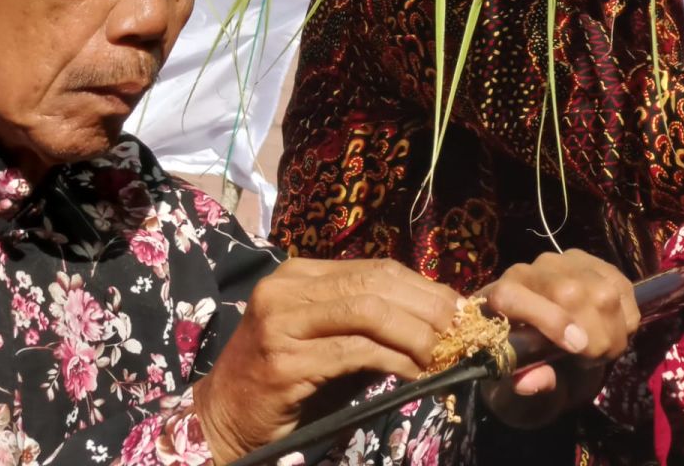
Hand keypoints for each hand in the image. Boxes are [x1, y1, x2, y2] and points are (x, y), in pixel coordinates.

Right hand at [193, 258, 461, 463]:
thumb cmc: (282, 379)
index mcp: (296, 274)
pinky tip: (413, 373)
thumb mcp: (324, 339)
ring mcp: (280, 323)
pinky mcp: (284, 360)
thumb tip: (436, 322)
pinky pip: (354, 352)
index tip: (458, 309)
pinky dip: (393, 361)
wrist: (224, 415)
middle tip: (459, 332)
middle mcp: (285, 289)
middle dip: (426, 307)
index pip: (373, 268)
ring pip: (367, 312)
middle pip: (373, 284)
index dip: (422, 286)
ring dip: (415, 334)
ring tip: (440, 355)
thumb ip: (366, 325)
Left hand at [477, 249, 639, 428]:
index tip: (575, 347)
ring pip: (601, 291)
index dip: (548, 320)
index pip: (511, 296)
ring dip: (613, 330)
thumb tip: (531, 382)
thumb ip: (525, 380)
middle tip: (595, 358)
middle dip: (592, 334)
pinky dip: (626, 318)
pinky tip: (614, 331)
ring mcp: (564, 263)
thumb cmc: (529, 362)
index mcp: (496, 298)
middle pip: (568, 292)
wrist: (548, 342)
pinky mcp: (597, 265)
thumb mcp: (521, 380)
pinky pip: (622, 289)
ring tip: (604, 350)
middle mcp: (528, 271)